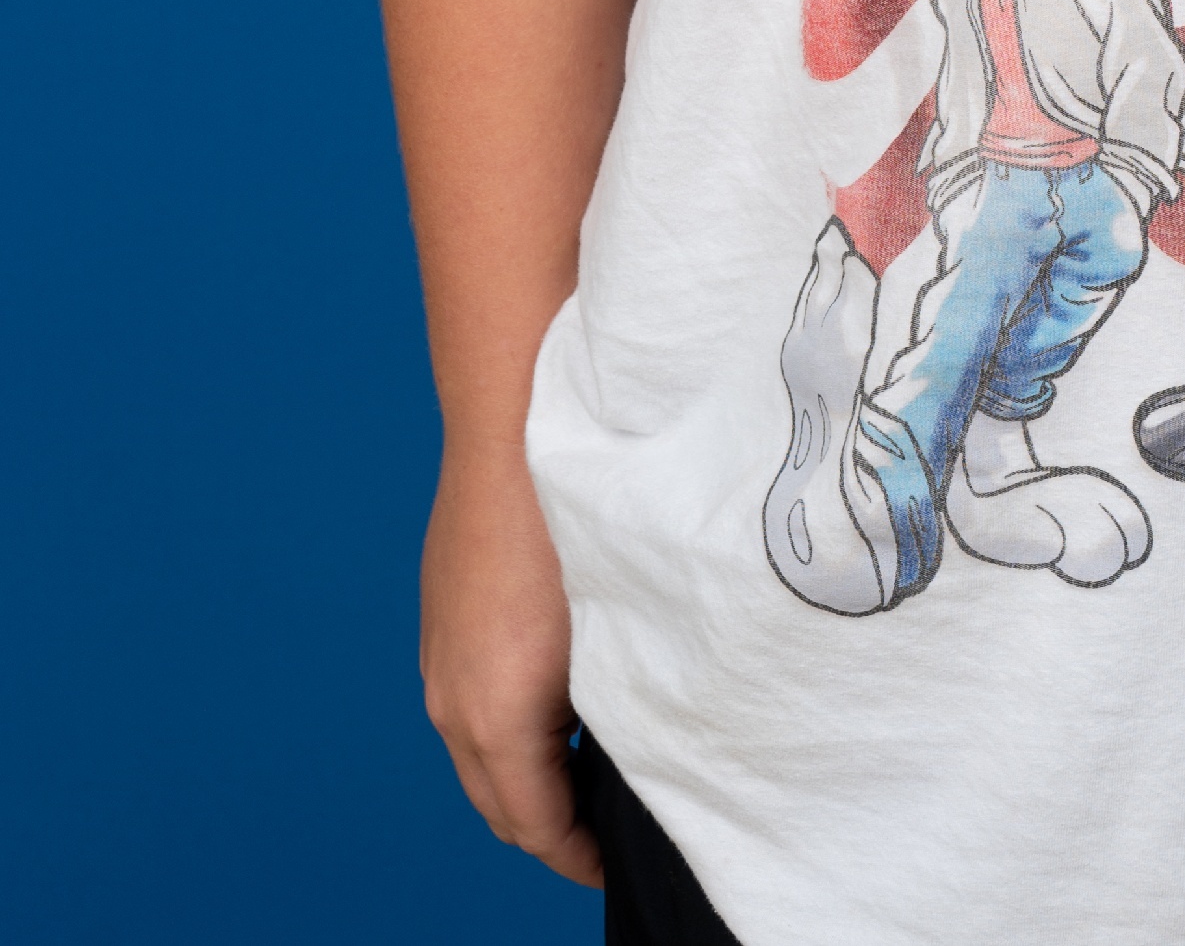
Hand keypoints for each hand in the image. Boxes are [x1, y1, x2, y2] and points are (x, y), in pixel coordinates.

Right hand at [419, 441, 600, 885]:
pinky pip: (468, 704)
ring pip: (478, 755)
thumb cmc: (575, 519)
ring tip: (593, 765)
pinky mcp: (440, 620)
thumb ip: (621, 704)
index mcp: (496, 717)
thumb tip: (649, 746)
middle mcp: (452, 700)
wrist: (512, 420)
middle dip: (551, 829)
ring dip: (527, 775)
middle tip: (610, 828)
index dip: (580, 857)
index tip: (617, 862)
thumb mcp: (616, 627)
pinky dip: (506, 727)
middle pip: (500, 805)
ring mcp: (438, 659)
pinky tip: (559, 693)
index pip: (536, 827)